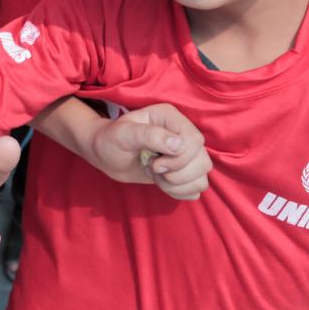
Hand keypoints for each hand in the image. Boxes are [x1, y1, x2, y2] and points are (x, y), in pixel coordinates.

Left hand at [89, 104, 211, 199]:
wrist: (106, 155)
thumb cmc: (111, 140)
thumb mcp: (123, 134)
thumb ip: (149, 135)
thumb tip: (179, 145)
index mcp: (170, 117)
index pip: (195, 140)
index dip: (179, 159)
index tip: (155, 164)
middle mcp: (183, 133)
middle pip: (203, 162)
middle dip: (176, 174)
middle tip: (152, 169)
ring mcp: (186, 153)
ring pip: (202, 178)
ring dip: (176, 184)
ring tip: (156, 176)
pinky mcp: (185, 171)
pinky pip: (196, 188)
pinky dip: (179, 192)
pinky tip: (162, 183)